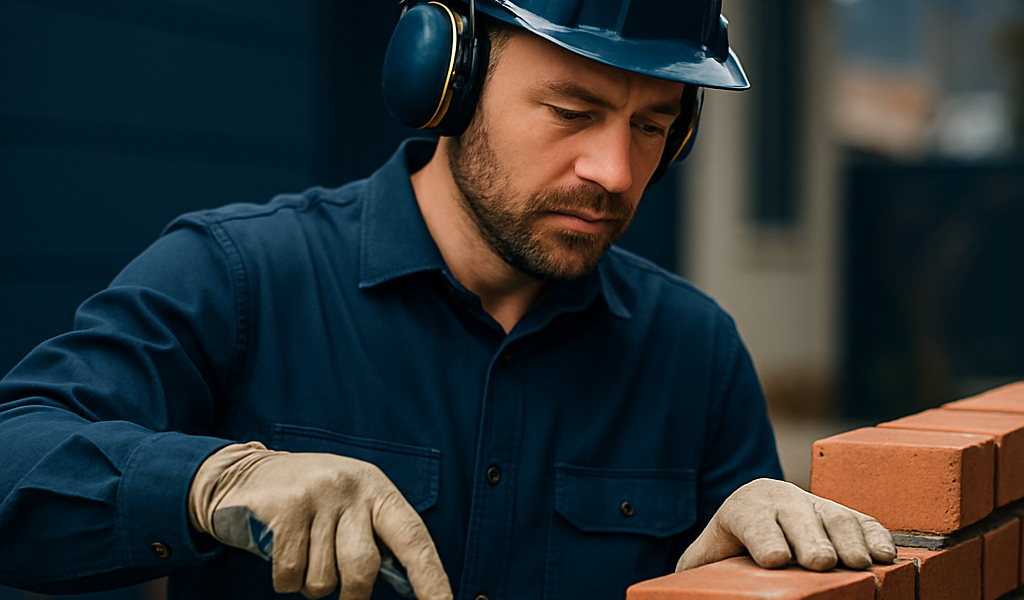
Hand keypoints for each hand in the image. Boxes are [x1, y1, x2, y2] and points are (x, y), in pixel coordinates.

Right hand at [189, 442, 451, 599]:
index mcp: (377, 489)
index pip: (414, 538)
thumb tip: (406, 584)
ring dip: (310, 584)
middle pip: (363, 570)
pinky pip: (290, 576)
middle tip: (339, 588)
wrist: (244, 473)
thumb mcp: (351, 505)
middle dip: (352, 595)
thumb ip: (378, 537)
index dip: (431, 579)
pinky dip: (285, 579)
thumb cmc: (310, 498)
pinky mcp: (284, 510)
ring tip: (302, 554)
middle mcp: (351, 488)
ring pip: (323, 581)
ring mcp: (317, 496)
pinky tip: (280, 550)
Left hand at [676, 478, 894, 571]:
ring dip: (849, 540)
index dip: (763, 538)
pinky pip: (863, 521)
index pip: (752, 519)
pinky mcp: (841, 514)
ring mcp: (814, 504)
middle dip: (809, 539)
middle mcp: (780, 499)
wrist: (754, 522)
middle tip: (819, 563)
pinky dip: (876, 537)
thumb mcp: (706, 558)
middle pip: (797, 516)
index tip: (774, 560)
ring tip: (857, 565)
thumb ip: (697, 568)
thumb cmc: (727, 550)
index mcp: (743, 507)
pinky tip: (885, 557)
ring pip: (834, 516)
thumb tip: (682, 587)